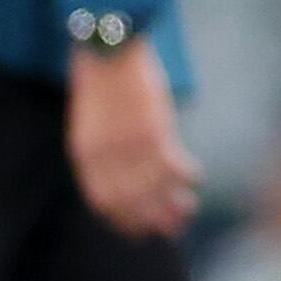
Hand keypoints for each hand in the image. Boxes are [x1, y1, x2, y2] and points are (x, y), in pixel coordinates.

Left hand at [66, 38, 200, 237]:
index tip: (137, 230)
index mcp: (85, 154)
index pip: (102, 200)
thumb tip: (123, 174)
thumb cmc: (98, 81)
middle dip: (151, 221)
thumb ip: (102, 150)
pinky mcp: (155, 132)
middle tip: (169, 230)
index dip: (121, 220)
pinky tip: (195, 178)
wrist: (107, 50)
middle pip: (132, 202)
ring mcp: (131, 146)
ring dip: (174, 205)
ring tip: (186, 210)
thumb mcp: (89, 122)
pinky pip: (175, 166)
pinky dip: (187, 177)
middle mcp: (106, 156)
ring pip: (157, 189)